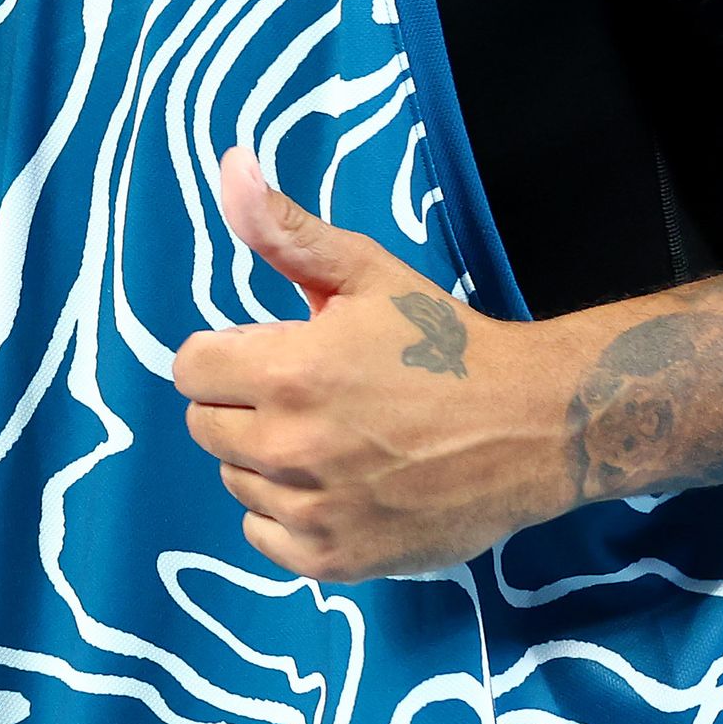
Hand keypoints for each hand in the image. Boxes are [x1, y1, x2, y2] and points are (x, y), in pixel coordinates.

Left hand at [168, 152, 574, 583]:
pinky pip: (266, 537)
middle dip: (243, 404)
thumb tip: (228, 164)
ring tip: (333, 439)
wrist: (532, 427)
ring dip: (267, 461)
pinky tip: (336, 486)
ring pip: (237, 481)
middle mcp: (292, 447)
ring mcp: (314, 510)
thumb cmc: (445, 345)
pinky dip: (288, 516)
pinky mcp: (337, 559)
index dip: (227, 355)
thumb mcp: (367, 273)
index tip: (272, 354)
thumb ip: (285, 229)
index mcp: (288, 372)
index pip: (190, 369)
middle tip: (309, 396)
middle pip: (206, 427)